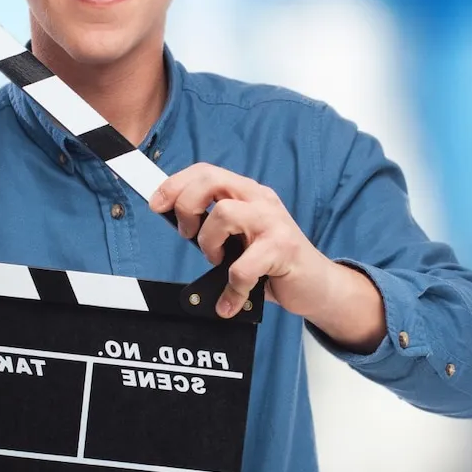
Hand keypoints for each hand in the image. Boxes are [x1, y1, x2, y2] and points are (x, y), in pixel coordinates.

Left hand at [149, 162, 384, 349]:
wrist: (315, 285)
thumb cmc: (271, 262)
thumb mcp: (238, 238)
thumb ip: (213, 227)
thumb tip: (176, 222)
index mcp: (247, 193)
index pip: (206, 172)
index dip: (175, 184)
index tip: (156, 204)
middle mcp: (260, 200)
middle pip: (211, 181)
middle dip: (187, 206)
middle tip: (188, 234)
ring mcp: (273, 222)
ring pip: (224, 214)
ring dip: (209, 243)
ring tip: (217, 261)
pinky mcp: (283, 249)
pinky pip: (242, 266)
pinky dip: (231, 288)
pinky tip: (231, 299)